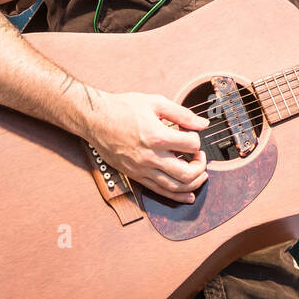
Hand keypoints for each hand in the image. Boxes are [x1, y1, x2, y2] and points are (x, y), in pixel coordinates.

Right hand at [83, 92, 208, 203]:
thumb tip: (202, 124)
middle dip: (201, 166)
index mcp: (157, 136)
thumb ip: (182, 113)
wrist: (95, 119)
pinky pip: (160, 191)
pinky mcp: (135, 175)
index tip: (192, 135)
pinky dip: (177, 196)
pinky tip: (189, 195)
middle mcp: (150, 156)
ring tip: (200, 174)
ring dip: (194, 183)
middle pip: (187, 172)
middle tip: (200, 157)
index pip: (191, 145)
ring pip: (175, 187)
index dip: (197, 139)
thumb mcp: (155, 102)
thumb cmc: (123, 108)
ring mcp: (142, 169)